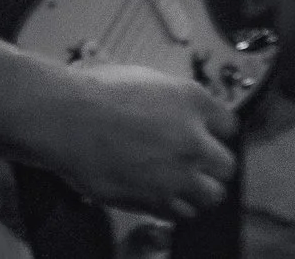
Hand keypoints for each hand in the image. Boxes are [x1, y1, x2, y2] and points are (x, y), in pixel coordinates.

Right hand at [36, 63, 237, 221]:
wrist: (64, 119)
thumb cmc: (94, 94)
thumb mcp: (147, 80)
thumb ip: (177, 101)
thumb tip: (187, 114)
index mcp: (192, 101)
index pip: (231, 127)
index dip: (217, 134)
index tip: (208, 138)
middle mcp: (192, 139)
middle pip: (227, 166)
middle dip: (213, 166)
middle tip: (195, 164)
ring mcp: (175, 173)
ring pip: (211, 196)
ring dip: (198, 191)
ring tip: (181, 184)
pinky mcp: (155, 199)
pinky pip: (181, 213)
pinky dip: (174, 207)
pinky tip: (160, 194)